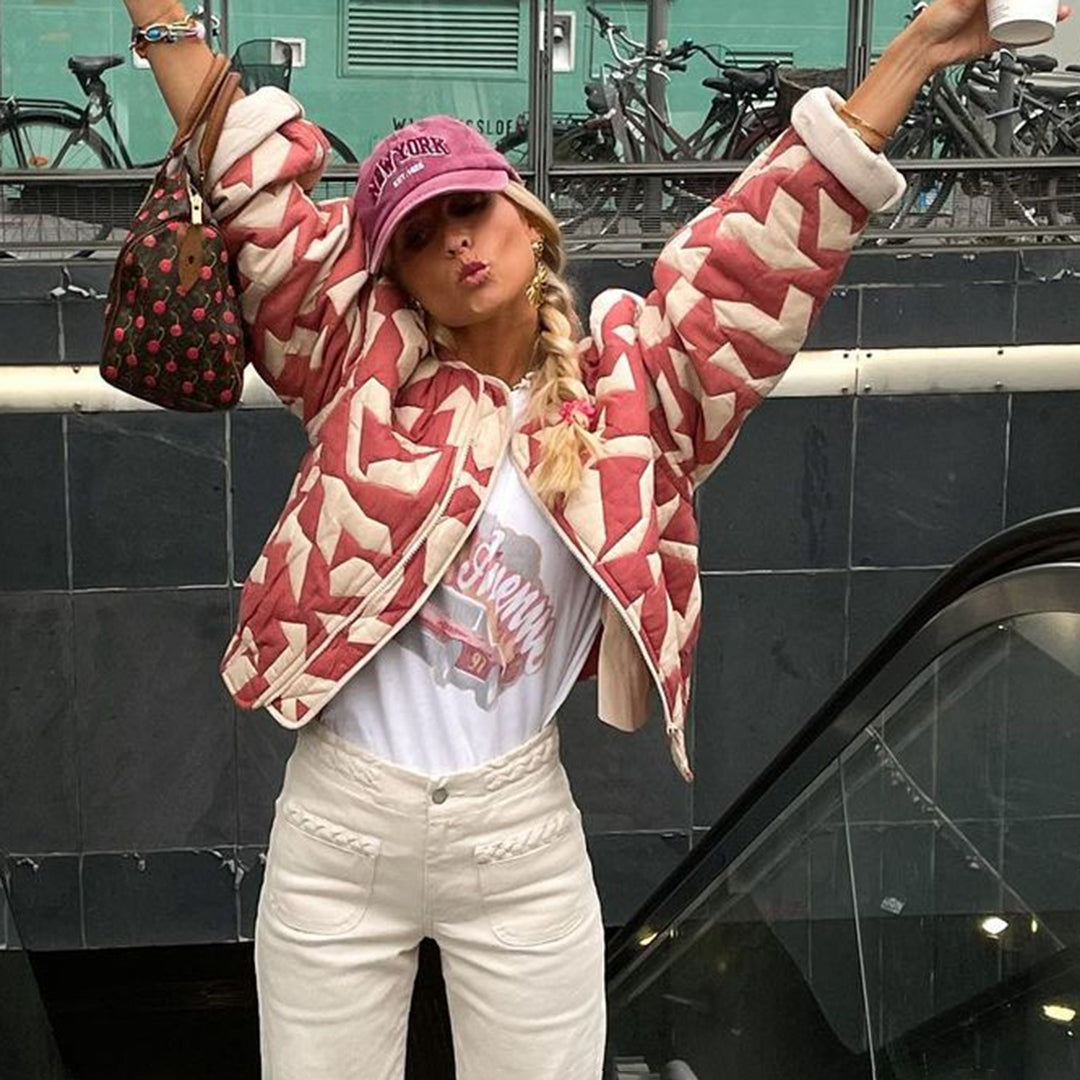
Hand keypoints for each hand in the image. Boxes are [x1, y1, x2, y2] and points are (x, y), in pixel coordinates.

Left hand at [905, 0, 1070, 70]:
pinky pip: (1017, 39)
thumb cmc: (935, 18)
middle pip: (1024, 2)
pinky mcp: (993, 43)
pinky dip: (1032, 36)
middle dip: (1042, 1)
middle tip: (1053, 0)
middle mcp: (992, 6)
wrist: (925, 50)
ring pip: (1025, 18)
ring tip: (1058, 12)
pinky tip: (1046, 30)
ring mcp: (994, 24)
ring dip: (1044, 15)